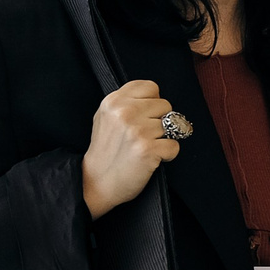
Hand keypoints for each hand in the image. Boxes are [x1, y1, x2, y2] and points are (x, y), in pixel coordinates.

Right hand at [82, 79, 179, 219]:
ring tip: (144, 147)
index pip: (151, 87)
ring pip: (172, 125)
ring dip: (162, 138)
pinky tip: (151, 158)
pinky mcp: (147, 149)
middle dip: (159, 121)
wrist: (95, 182)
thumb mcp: (105, 117)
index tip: (145, 116)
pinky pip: (175, 145)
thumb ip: (126, 101)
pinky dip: (168, 154)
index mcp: (114, 101)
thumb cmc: (104, 151)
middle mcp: (125, 112)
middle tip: (143, 136)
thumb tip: (154, 96)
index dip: (152, 103)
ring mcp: (136, 130)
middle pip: (165, 105)